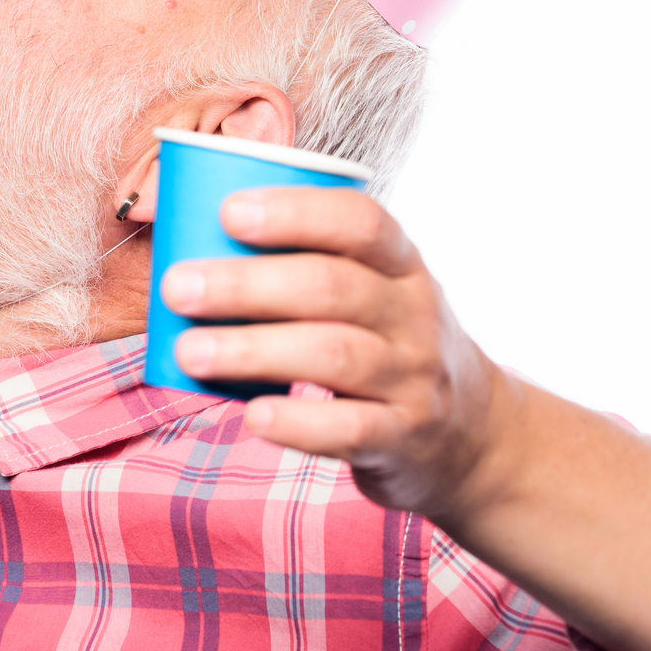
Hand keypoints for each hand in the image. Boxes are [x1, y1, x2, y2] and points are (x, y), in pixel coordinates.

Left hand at [160, 187, 501, 518]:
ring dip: (253, 349)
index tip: (228, 212)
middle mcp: (415, 315)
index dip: (295, 212)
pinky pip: (349, 429)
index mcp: (402, 264)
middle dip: (247, 284)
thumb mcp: (374, 294)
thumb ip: (307, 268)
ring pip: (333, 355)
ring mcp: (414, 378)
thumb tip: (186, 243)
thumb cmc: (387, 346)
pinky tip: (252, 415)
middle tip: (177, 287)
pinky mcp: (403, 438)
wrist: (473, 437)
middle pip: (332, 287)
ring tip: (188, 350)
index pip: (360, 221)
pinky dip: (297, 422)